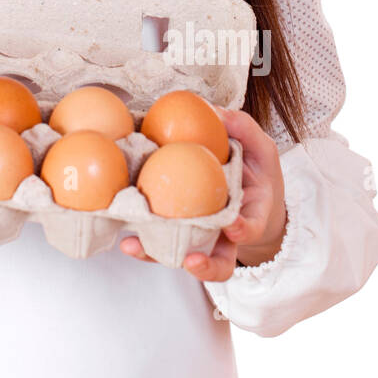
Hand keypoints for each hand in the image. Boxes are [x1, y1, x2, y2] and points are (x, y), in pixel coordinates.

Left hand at [119, 106, 286, 281]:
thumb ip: (244, 130)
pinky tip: (118, 230)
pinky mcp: (173, 232)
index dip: (243, 230)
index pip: (249, 228)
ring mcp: (198, 238)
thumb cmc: (255, 173)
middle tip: (190, 259)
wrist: (247, 194)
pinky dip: (139, 240)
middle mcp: (224, 235)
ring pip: (180, 255)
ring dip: (154, 255)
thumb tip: (216, 112)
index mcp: (249, 215)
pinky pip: (157, 239)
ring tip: (132, 246)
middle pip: (218, 260)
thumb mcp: (259, 149)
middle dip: (204, 264)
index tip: (233, 227)